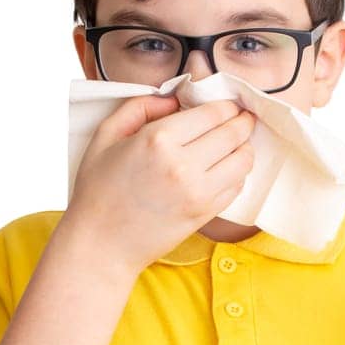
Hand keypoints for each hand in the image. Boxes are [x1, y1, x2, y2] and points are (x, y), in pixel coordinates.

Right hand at [64, 94, 256, 277]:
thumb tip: (174, 100)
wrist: (101, 244)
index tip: (229, 105)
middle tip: (244, 118)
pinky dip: (237, 174)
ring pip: (242, 161)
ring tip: (239, 143)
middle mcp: (183, 165)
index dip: (226, 106)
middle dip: (243, 121)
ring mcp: (198, 192)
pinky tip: (227, 169)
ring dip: (245, 148)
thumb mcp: (106, 135)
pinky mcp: (205, 214)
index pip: (211, 114)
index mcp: (158, 140)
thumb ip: (139, 107)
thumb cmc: (99, 189)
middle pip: (233, 134)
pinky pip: (236, 187)